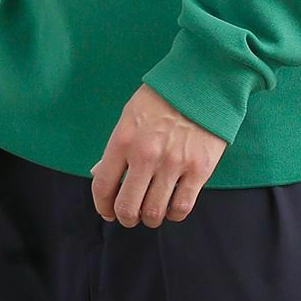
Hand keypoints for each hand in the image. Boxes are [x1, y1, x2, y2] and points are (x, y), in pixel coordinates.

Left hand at [89, 83, 227, 227]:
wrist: (201, 82)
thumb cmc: (163, 97)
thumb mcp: (130, 115)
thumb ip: (115, 147)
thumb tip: (98, 173)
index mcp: (124, 139)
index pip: (103, 186)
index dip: (103, 205)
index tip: (108, 210)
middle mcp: (146, 155)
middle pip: (127, 207)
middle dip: (126, 217)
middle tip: (131, 215)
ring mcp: (173, 163)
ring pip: (154, 212)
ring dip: (150, 217)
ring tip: (152, 210)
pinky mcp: (199, 169)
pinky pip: (181, 207)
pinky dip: (174, 213)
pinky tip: (172, 204)